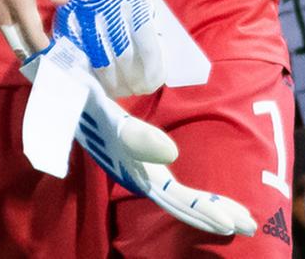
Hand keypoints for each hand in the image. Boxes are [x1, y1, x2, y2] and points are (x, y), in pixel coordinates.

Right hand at [20, 39, 257, 235]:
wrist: (56, 79)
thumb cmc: (79, 90)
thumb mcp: (101, 107)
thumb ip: (133, 134)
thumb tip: (172, 154)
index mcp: (125, 164)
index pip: (171, 196)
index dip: (201, 209)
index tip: (230, 223)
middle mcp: (132, 170)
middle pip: (178, 202)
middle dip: (212, 214)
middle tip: (249, 225)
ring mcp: (136, 165)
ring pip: (176, 196)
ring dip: (207, 207)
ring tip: (242, 219)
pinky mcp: (138, 156)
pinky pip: (170, 182)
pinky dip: (194, 194)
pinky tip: (212, 198)